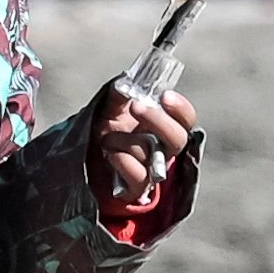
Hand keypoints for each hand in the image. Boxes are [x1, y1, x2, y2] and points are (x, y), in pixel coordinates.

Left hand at [89, 79, 199, 208]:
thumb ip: (119, 95)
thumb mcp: (110, 108)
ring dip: (124, 140)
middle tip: (136, 106)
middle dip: (157, 120)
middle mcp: (164, 150)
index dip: (180, 108)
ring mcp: (152, 171)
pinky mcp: (139, 189)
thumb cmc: (107, 131)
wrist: (88, 163)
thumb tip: (124, 83)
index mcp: (163, 127)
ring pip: (150, 153)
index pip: (186, 119)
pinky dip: (122, 160)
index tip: (165, 96)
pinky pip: (138, 176)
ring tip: (107, 137)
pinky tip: (110, 154)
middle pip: (178, 138)